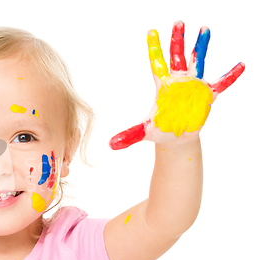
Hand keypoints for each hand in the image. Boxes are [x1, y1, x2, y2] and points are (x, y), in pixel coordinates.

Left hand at [109, 21, 244, 149]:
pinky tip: (240, 65)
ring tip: (204, 29)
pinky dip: (230, 76)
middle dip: (177, 40)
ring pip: (198, 61)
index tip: (151, 30)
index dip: (154, 48)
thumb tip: (110, 145)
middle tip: (177, 22)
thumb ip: (129, 135)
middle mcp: (178, 81)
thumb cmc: (160, 131)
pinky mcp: (207, 95)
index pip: (157, 63)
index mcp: (162, 86)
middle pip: (177, 56)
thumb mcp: (144, 132)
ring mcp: (193, 86)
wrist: (177, 138)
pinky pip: (221, 83)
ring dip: (200, 46)